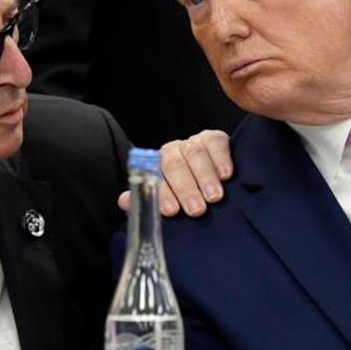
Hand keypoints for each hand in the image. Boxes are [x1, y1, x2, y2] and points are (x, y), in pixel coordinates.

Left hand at [117, 130, 232, 215]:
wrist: (212, 180)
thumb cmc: (185, 196)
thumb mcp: (166, 200)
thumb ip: (146, 200)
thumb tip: (124, 201)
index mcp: (156, 167)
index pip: (155, 178)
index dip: (163, 194)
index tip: (172, 211)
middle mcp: (173, 152)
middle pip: (175, 165)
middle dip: (185, 188)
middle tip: (196, 209)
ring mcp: (193, 143)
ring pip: (196, 154)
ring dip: (205, 177)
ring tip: (214, 197)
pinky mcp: (215, 138)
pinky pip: (217, 143)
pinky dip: (221, 159)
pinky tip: (226, 175)